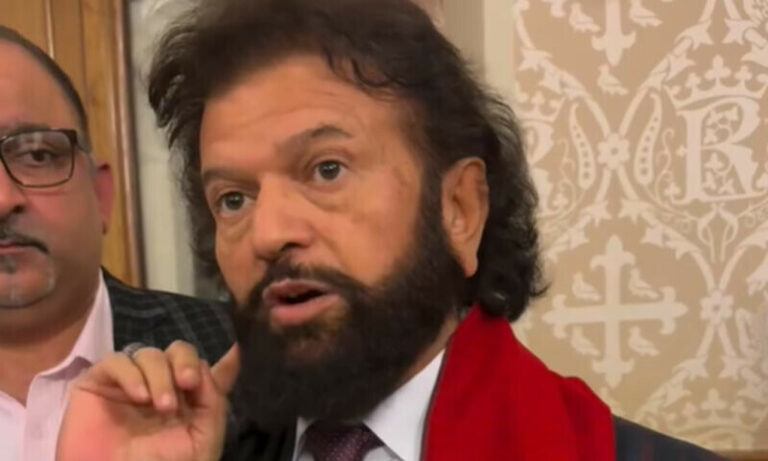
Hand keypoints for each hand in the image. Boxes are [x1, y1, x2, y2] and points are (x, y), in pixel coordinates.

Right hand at [56, 342, 239, 460]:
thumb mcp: (202, 437)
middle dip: (185, 362)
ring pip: (148, 354)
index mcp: (185, 399)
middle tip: (188, 383)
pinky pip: (115, 361)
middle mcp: (158, 386)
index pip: (201, 367)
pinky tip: (139, 396)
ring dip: (160, 375)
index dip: (213, 361)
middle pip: (177, 351)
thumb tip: (233, 353)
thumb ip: (214, 396)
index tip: (228, 353)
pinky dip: (131, 373)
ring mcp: (128, 384)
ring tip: (163, 406)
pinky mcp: (96, 384)